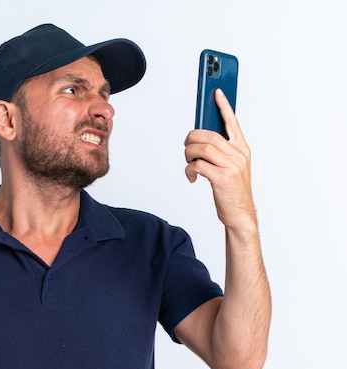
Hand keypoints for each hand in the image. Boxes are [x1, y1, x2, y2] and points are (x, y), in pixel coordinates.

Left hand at [184, 88, 255, 230]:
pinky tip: (192, 178)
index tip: (216, 92)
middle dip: (191, 139)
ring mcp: (232, 166)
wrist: (240, 215)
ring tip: (189, 163)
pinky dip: (189, 170)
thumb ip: (221, 152)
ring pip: (201, 148)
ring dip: (188, 155)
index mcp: (242, 149)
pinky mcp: (223, 178)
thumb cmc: (232, 191)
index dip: (223, 106)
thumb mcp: (231, 168)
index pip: (232, 122)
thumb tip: (200, 140)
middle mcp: (239, 154)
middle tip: (187, 148)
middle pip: (208, 135)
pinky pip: (197, 165)